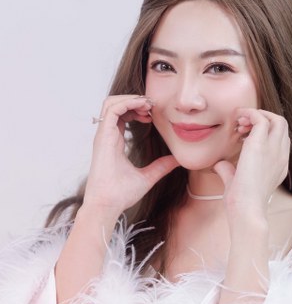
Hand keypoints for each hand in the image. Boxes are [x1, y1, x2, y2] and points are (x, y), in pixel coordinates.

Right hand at [83, 95, 178, 219]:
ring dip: (130, 98)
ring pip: (111, 103)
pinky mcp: (103, 136)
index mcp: (114, 142)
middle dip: (134, 100)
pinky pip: (111, 109)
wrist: (108, 204)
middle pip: (116, 105)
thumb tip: (177, 160)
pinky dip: (127, 103)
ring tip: (147, 104)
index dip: (136, 109)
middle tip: (152, 105)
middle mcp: (107, 136)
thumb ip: (161, 167)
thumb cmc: (121, 194)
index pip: (122, 116)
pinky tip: (142, 108)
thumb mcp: (148, 177)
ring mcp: (103, 135)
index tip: (153, 115)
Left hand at [213, 108, 289, 223]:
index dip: (264, 133)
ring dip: (258, 114)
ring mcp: (274, 150)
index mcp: (279, 166)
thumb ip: (229, 171)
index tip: (244, 135)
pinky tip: (237, 119)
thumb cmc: (241, 203)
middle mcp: (281, 156)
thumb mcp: (236, 183)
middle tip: (242, 125)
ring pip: (277, 119)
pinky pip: (261, 119)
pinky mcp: (261, 145)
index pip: (280, 140)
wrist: (246, 210)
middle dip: (263, 118)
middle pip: (281, 126)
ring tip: (239, 121)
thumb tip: (219, 165)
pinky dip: (249, 114)